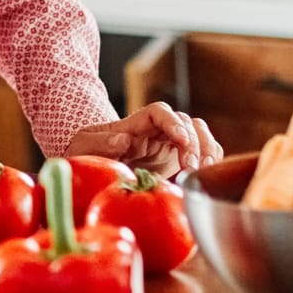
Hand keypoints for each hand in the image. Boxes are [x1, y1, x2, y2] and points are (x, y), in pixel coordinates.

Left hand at [65, 102, 223, 176]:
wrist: (88, 174)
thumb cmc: (84, 156)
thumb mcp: (82, 147)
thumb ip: (99, 142)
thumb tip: (124, 139)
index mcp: (133, 125)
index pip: (159, 112)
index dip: (173, 122)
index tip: (182, 139)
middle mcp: (155, 132)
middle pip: (186, 123)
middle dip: (194, 142)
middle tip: (191, 168)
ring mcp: (168, 146)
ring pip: (200, 135)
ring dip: (207, 151)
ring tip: (202, 173)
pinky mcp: (176, 163)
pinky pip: (202, 155)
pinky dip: (210, 163)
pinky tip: (205, 180)